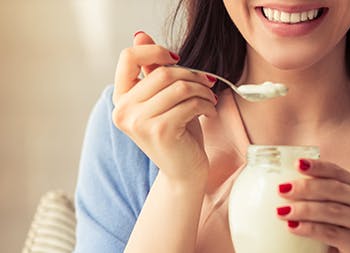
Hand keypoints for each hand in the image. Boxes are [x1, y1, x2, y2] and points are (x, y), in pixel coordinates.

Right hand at [112, 32, 217, 182]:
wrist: (184, 171)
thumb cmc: (177, 133)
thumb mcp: (163, 98)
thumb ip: (151, 71)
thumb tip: (140, 35)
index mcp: (121, 99)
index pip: (128, 57)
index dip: (155, 51)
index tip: (177, 59)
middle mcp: (123, 110)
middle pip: (163, 72)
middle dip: (192, 75)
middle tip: (207, 84)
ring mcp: (139, 122)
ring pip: (179, 86)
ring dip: (202, 90)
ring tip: (209, 99)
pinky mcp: (160, 131)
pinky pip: (189, 103)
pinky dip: (206, 104)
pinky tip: (209, 112)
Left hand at [276, 159, 349, 252]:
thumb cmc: (339, 232)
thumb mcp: (332, 210)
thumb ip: (318, 196)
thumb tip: (283, 185)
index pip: (338, 172)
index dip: (318, 166)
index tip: (297, 163)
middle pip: (334, 189)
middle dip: (306, 187)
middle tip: (282, 190)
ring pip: (331, 210)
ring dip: (304, 209)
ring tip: (281, 212)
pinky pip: (330, 232)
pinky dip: (309, 228)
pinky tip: (292, 227)